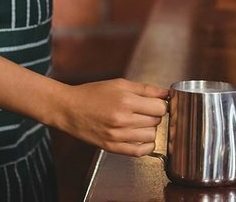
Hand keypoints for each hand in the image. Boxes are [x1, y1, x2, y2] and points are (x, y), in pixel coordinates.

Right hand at [51, 78, 168, 155]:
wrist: (70, 109)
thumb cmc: (93, 93)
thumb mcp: (119, 84)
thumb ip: (145, 89)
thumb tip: (166, 93)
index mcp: (125, 101)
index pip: (160, 108)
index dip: (160, 104)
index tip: (156, 103)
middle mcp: (122, 120)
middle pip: (156, 121)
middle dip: (154, 115)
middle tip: (145, 110)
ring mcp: (117, 136)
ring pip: (151, 137)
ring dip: (149, 129)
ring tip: (140, 122)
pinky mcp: (112, 148)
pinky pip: (139, 152)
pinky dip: (145, 146)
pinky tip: (140, 136)